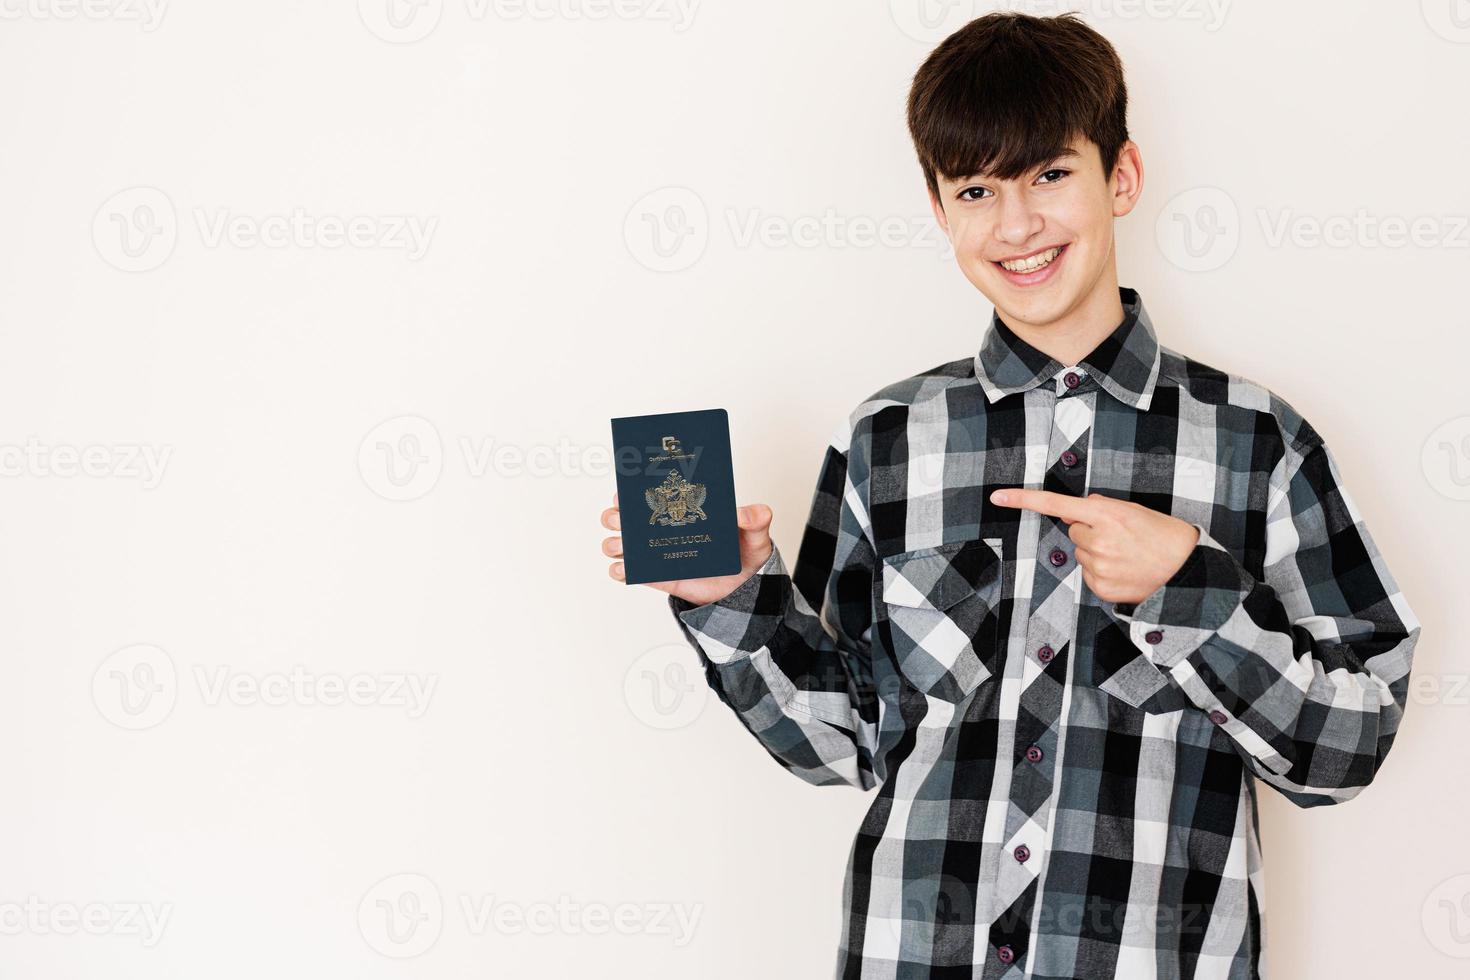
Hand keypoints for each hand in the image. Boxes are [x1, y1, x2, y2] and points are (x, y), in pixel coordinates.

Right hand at [601, 492, 775, 605]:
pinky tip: (623, 568)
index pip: (652, 493)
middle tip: (620, 518)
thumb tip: (746, 513)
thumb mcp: (755, 533)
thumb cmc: (745, 553)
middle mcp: (664, 528)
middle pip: (626, 518)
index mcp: (681, 508)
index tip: (625, 489)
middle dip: (615, 515)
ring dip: (614, 542)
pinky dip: (622, 571)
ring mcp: (658, 553)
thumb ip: (756, 519)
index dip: (632, 490)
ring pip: (623, 545)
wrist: (745, 589)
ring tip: (621, 545)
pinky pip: (634, 574)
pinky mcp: (660, 577)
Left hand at [988, 488, 1199, 604]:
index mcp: (1106, 515)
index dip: (1023, 500)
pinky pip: (1088, 575)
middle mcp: (1097, 540)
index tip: (997, 497)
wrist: (1187, 571)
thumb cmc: (1162, 536)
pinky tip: (1124, 571)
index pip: (1056, 504)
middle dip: (1090, 532)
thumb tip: (1076, 508)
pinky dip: (1102, 572)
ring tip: (1127, 555)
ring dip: (1097, 553)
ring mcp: (1097, 567)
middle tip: (1121, 538)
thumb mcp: (1133, 510)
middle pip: (1073, 530)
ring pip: (1081, 554)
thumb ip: (1101, 507)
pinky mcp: (1099, 588)